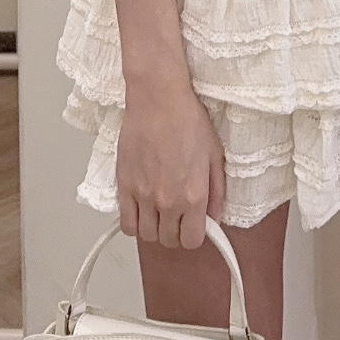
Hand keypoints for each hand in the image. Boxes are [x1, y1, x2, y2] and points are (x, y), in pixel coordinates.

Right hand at [115, 73, 226, 249]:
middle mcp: (168, 201)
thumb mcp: (214, 153)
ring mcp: (143, 195)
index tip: (194, 224)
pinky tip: (141, 209)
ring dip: (155, 229)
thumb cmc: (187, 118)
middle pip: (169, 241)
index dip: (194, 235)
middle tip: (178, 214)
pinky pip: (126, 223)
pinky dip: (134, 223)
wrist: (158, 97)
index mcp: (193, 195)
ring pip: (147, 236)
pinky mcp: (124, 186)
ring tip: (160, 211)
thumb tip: (214, 216)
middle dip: (176, 232)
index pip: (191, 241)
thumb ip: (216, 190)